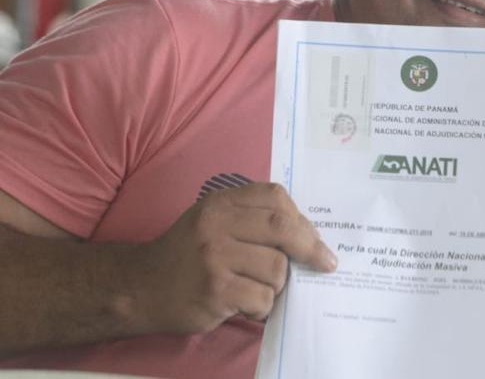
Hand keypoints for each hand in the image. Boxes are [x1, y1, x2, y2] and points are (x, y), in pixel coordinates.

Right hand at [134, 183, 335, 334]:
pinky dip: (263, 307)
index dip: (301, 218)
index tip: (315, 237)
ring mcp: (215, 257)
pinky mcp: (215, 290)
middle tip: (325, 264)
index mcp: (220, 203)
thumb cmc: (185, 256)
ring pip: (277, 268)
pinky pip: (262, 298)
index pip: (275, 198)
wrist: (138, 288)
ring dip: (278, 285)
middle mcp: (217, 225)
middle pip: (283, 229)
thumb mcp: (212, 222)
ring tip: (259, 290)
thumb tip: (307, 236)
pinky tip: (248, 307)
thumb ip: (251, 219)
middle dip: (310, 249)